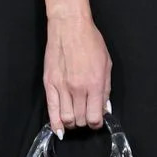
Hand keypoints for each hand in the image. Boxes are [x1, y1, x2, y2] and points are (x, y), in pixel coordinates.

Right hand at [43, 15, 111, 137]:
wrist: (69, 27)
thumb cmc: (90, 41)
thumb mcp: (106, 63)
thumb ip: (106, 88)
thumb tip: (105, 108)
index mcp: (95, 83)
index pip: (95, 117)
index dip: (97, 123)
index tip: (97, 120)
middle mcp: (78, 89)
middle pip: (81, 120)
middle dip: (85, 121)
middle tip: (87, 114)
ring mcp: (62, 88)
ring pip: (66, 119)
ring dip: (72, 122)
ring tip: (76, 117)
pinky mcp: (49, 85)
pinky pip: (51, 111)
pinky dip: (56, 124)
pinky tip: (60, 129)